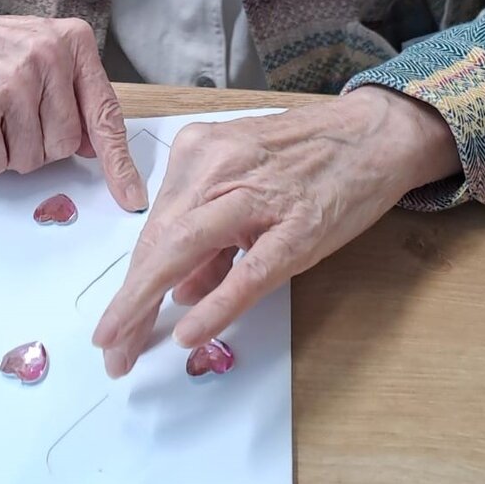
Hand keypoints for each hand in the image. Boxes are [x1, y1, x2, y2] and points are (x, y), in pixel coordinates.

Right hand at [0, 1, 147, 210]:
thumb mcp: (38, 51)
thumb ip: (71, 92)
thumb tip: (95, 148)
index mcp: (73, 41)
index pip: (105, 112)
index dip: (119, 162)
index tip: (132, 197)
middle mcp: (48, 56)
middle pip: (66, 145)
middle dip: (40, 146)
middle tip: (12, 118)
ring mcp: (13, 80)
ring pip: (32, 159)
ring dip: (9, 152)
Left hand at [92, 88, 459, 376]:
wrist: (374, 134)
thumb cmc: (307, 156)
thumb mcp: (246, 181)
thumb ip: (211, 233)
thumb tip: (177, 289)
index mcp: (201, 151)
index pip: (156, 226)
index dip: (132, 280)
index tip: (114, 323)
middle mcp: (218, 165)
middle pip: (160, 240)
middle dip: (130, 301)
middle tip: (110, 349)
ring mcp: (258, 194)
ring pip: (186, 248)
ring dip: (148, 304)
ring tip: (128, 349)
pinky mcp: (298, 225)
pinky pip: (248, 271)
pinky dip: (215, 304)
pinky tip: (188, 334)